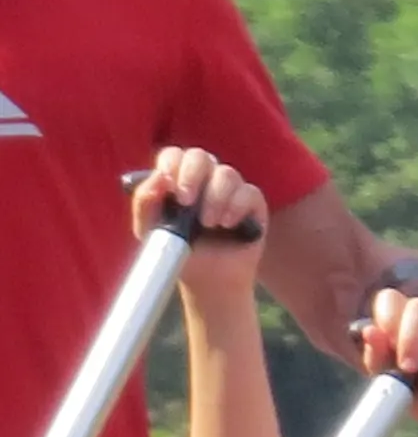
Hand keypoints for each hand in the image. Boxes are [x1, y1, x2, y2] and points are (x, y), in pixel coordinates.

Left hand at [137, 149, 265, 249]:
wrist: (209, 280)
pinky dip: (237, 206)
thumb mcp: (150, 231)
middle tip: (186, 203)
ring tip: (208, 224)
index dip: (172, 165)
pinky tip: (228, 225)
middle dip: (192, 175)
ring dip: (215, 198)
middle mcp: (205, 179)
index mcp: (178, 179)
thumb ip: (145, 203)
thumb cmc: (180, 252)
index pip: (174, 155)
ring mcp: (231, 190)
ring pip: (227, 173)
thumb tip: (158, 177)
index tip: (170, 188)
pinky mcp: (253, 205)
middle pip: (200, 156)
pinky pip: (249, 192)